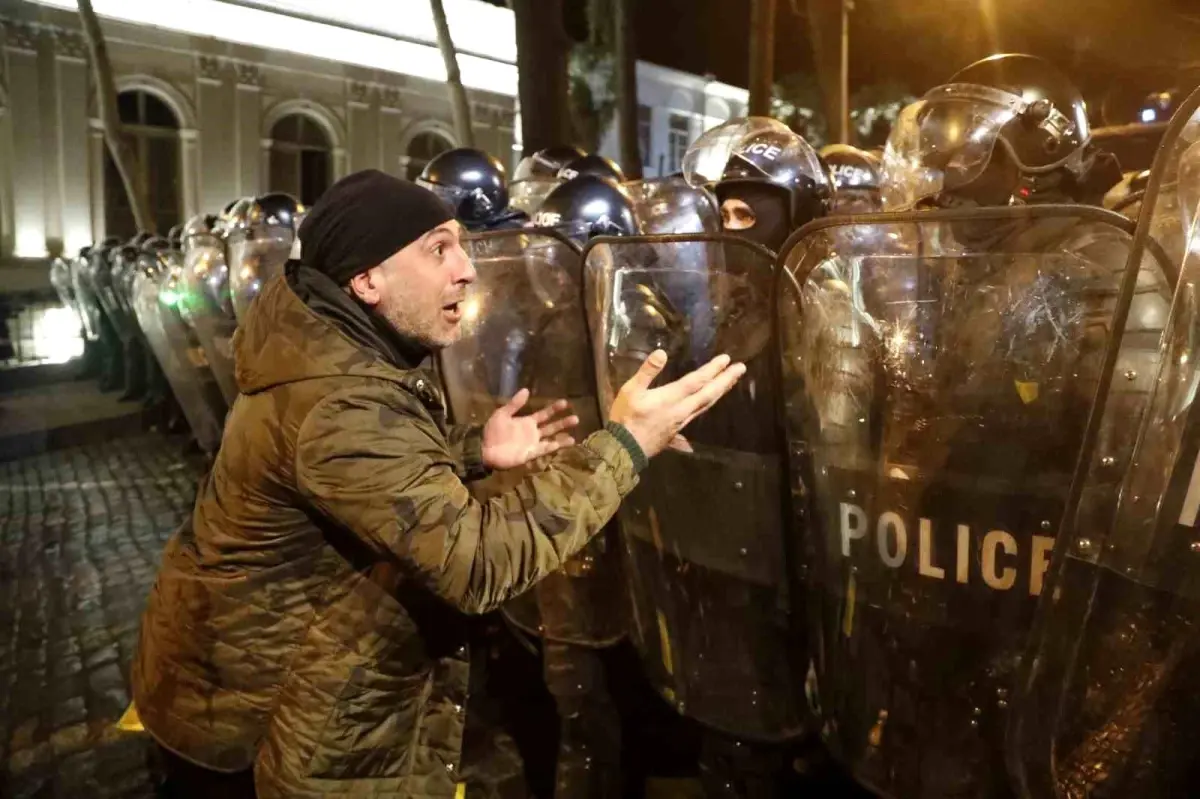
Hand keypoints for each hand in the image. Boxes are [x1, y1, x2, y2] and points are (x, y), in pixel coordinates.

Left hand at [481, 390, 578, 470]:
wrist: (484, 448)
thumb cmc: (492, 431)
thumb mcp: (502, 414)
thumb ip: (515, 404)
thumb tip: (527, 390)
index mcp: (527, 422)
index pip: (544, 414)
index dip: (554, 409)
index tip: (566, 402)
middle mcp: (533, 433)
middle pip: (552, 427)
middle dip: (563, 423)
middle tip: (576, 418)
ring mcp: (532, 444)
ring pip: (551, 440)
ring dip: (561, 438)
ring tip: (574, 438)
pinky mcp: (529, 454)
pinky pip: (542, 450)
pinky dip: (551, 447)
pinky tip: (559, 444)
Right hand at [609, 350, 745, 458]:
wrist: (625, 449)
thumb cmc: (626, 417)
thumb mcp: (630, 391)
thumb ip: (646, 372)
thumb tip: (661, 353)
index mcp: (670, 398)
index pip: (696, 381)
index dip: (712, 369)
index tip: (726, 359)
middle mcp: (682, 410)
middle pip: (709, 393)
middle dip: (726, 380)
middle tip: (741, 368)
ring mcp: (683, 420)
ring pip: (707, 404)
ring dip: (721, 390)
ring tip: (732, 380)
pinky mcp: (680, 428)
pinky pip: (701, 411)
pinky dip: (711, 401)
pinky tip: (713, 398)